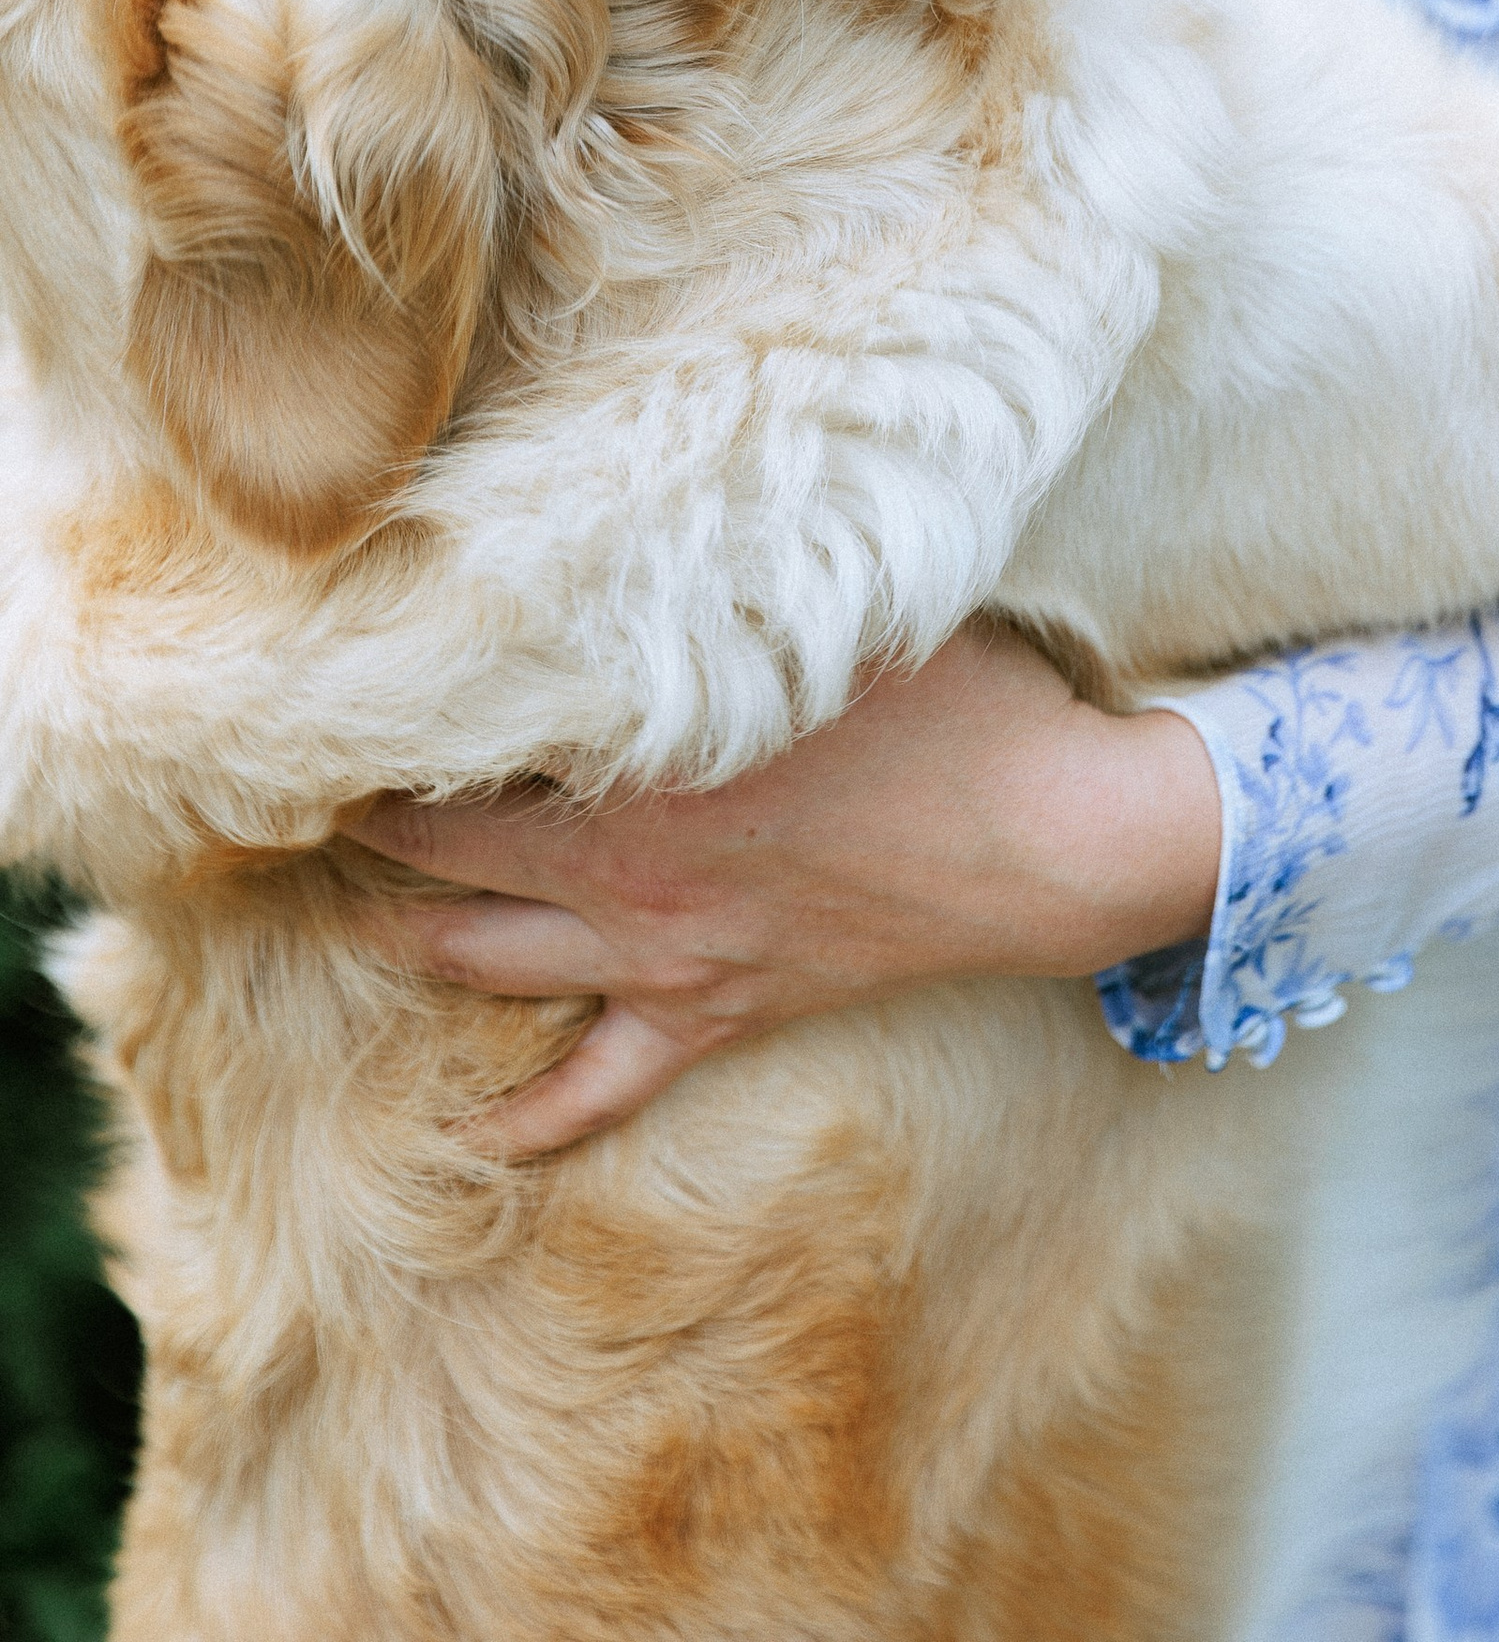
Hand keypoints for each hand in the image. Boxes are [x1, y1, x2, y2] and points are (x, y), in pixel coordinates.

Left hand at [349, 623, 1220, 1158]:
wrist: (1044, 838)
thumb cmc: (953, 702)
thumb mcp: (836, 610)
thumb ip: (734, 584)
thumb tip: (666, 512)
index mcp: (638, 766)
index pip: (469, 748)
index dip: (396, 721)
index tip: (348, 686)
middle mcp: (625, 870)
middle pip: (440, 858)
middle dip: (363, 829)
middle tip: (310, 792)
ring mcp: (666, 954)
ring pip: (486, 963)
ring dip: (407, 939)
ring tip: (349, 908)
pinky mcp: (719, 1013)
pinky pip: (600, 1088)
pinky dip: (530, 1118)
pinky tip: (475, 1133)